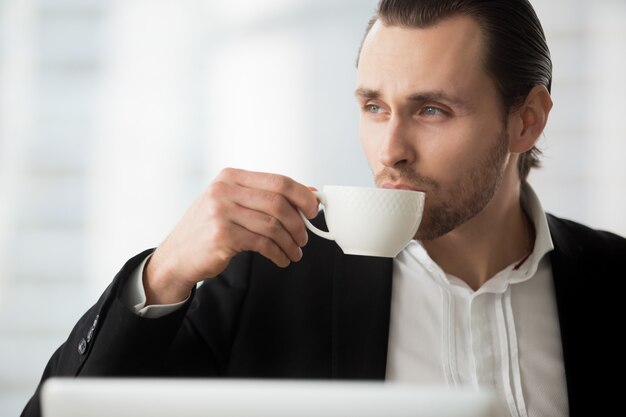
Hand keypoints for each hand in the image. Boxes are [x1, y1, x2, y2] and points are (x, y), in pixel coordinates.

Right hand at [143, 168, 318, 304]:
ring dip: (290, 242)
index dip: (302, 196)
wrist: (177, 256)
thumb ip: (266, 197)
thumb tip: (310, 193)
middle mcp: (224, 190)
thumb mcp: (233, 205)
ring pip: (273, 225)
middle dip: (298, 223)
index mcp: (230, 177)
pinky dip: (278, 253)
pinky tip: (281, 258)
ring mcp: (221, 212)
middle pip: (279, 202)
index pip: (278, 181)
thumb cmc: (209, 230)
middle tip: (304, 237)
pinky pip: (263, 243)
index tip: (314, 209)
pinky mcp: (222, 236)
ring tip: (295, 252)